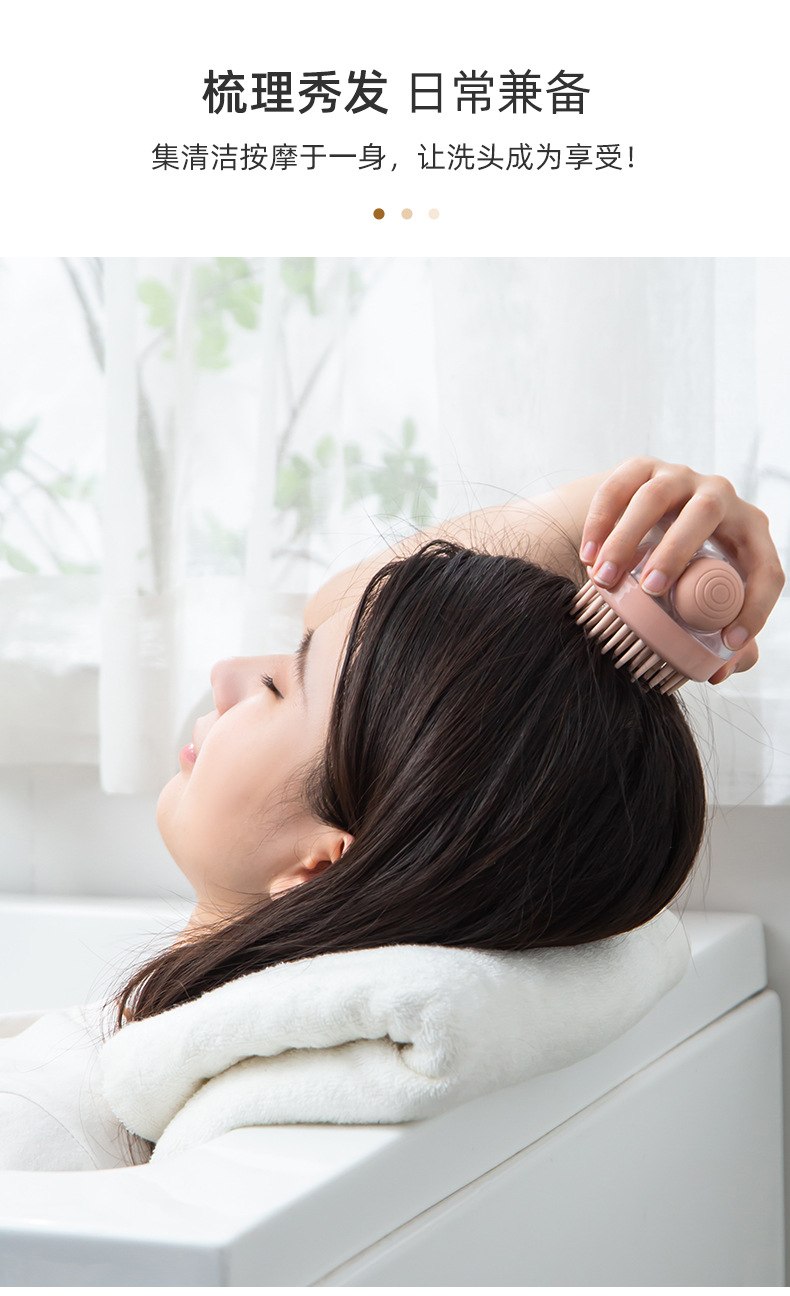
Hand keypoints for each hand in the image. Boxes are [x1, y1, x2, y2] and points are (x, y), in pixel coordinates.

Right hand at [579, 457, 784, 681]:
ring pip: (655, 496)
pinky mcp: (641, 468)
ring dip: (627, 538)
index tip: (727, 640)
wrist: (648, 523)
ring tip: (605, 579)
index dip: (755, 606)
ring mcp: (679, 477)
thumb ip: (724, 633)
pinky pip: (619, 487)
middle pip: (704, 513)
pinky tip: (589, 557)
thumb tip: (721, 669)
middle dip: (676, 552)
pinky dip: (600, 523)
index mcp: (750, 531)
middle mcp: (719, 496)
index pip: (766, 568)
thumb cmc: (687, 569)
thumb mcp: (710, 596)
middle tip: (649, 590)